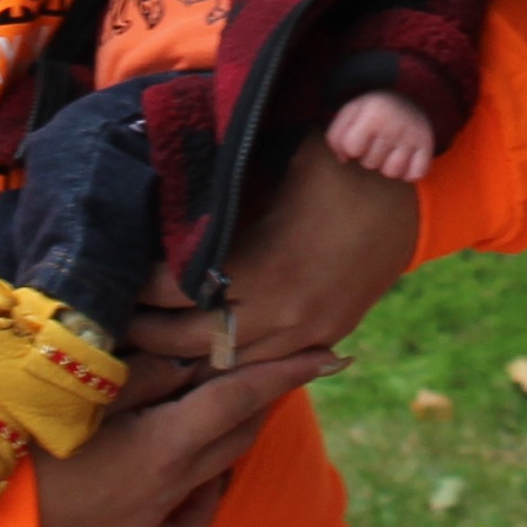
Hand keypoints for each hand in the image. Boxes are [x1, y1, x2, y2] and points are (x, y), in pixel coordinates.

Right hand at [33, 343, 329, 526]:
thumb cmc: (16, 445)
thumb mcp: (80, 393)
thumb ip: (139, 373)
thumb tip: (181, 358)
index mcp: (162, 445)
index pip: (241, 395)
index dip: (287, 371)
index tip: (332, 355)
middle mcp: (169, 488)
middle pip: (236, 432)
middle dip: (260, 394)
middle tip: (266, 358)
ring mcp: (151, 524)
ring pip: (217, 472)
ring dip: (231, 433)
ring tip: (229, 400)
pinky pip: (190, 522)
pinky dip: (205, 492)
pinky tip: (202, 478)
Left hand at [125, 138, 420, 379]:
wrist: (408, 188)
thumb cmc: (336, 161)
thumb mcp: (280, 158)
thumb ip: (225, 184)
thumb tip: (163, 179)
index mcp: (269, 267)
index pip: (183, 293)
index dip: (143, 288)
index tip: (118, 276)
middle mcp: (287, 312)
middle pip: (195, 342)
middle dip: (151, 333)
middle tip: (117, 319)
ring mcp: (309, 331)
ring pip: (229, 366)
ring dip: (188, 356)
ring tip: (147, 341)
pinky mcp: (326, 337)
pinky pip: (266, 367)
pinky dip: (230, 362)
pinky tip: (199, 353)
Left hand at [323, 92, 437, 182]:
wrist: (410, 96)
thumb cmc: (374, 110)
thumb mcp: (350, 112)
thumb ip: (336, 135)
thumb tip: (343, 159)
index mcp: (374, 112)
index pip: (352, 148)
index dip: (352, 147)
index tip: (359, 138)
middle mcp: (395, 124)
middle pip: (370, 163)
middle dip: (368, 156)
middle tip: (376, 141)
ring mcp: (413, 136)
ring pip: (392, 172)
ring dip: (387, 166)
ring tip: (389, 151)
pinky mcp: (427, 146)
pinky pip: (415, 175)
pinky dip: (409, 172)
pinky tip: (405, 159)